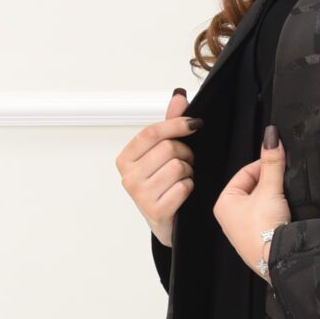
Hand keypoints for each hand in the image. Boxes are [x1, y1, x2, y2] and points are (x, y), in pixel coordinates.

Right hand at [117, 87, 200, 246]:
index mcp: (125, 159)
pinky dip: (189, 188)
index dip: (176, 125)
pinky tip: (183, 194)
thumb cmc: (162, 186)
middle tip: (185, 162)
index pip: (152, 131)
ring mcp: (140, 196)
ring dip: (188, 172)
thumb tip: (178, 96)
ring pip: (178, 167)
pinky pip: (183, 187)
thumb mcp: (162, 153)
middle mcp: (128, 177)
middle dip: (185, 153)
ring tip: (182, 179)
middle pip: (168, 148)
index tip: (194, 124)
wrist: (166, 222)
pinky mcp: (155, 211)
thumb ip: (169, 124)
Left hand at [214, 122, 290, 276]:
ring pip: (261, 202)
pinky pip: (267, 217)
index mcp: (223, 203)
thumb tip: (271, 136)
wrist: (278, 260)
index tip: (278, 162)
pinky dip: (276, 212)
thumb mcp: (270, 189)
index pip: (244, 173)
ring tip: (284, 198)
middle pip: (254, 187)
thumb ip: (272, 162)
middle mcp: (229, 218)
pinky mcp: (258, 240)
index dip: (263, 165)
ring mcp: (244, 230)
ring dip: (274, 197)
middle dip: (270, 183)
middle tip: (283, 181)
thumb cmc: (264, 230)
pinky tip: (284, 213)